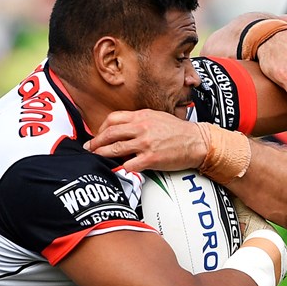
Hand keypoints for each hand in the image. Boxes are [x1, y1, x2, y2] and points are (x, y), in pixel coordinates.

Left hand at [84, 110, 207, 172]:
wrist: (196, 141)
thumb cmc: (177, 130)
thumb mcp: (156, 117)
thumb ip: (138, 121)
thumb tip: (121, 128)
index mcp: (142, 116)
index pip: (113, 119)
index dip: (101, 128)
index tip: (98, 135)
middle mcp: (142, 128)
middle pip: (110, 134)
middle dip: (96, 142)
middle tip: (89, 148)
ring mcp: (146, 143)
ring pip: (115, 149)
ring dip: (102, 154)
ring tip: (97, 158)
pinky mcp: (151, 159)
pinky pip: (129, 165)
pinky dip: (122, 168)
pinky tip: (119, 169)